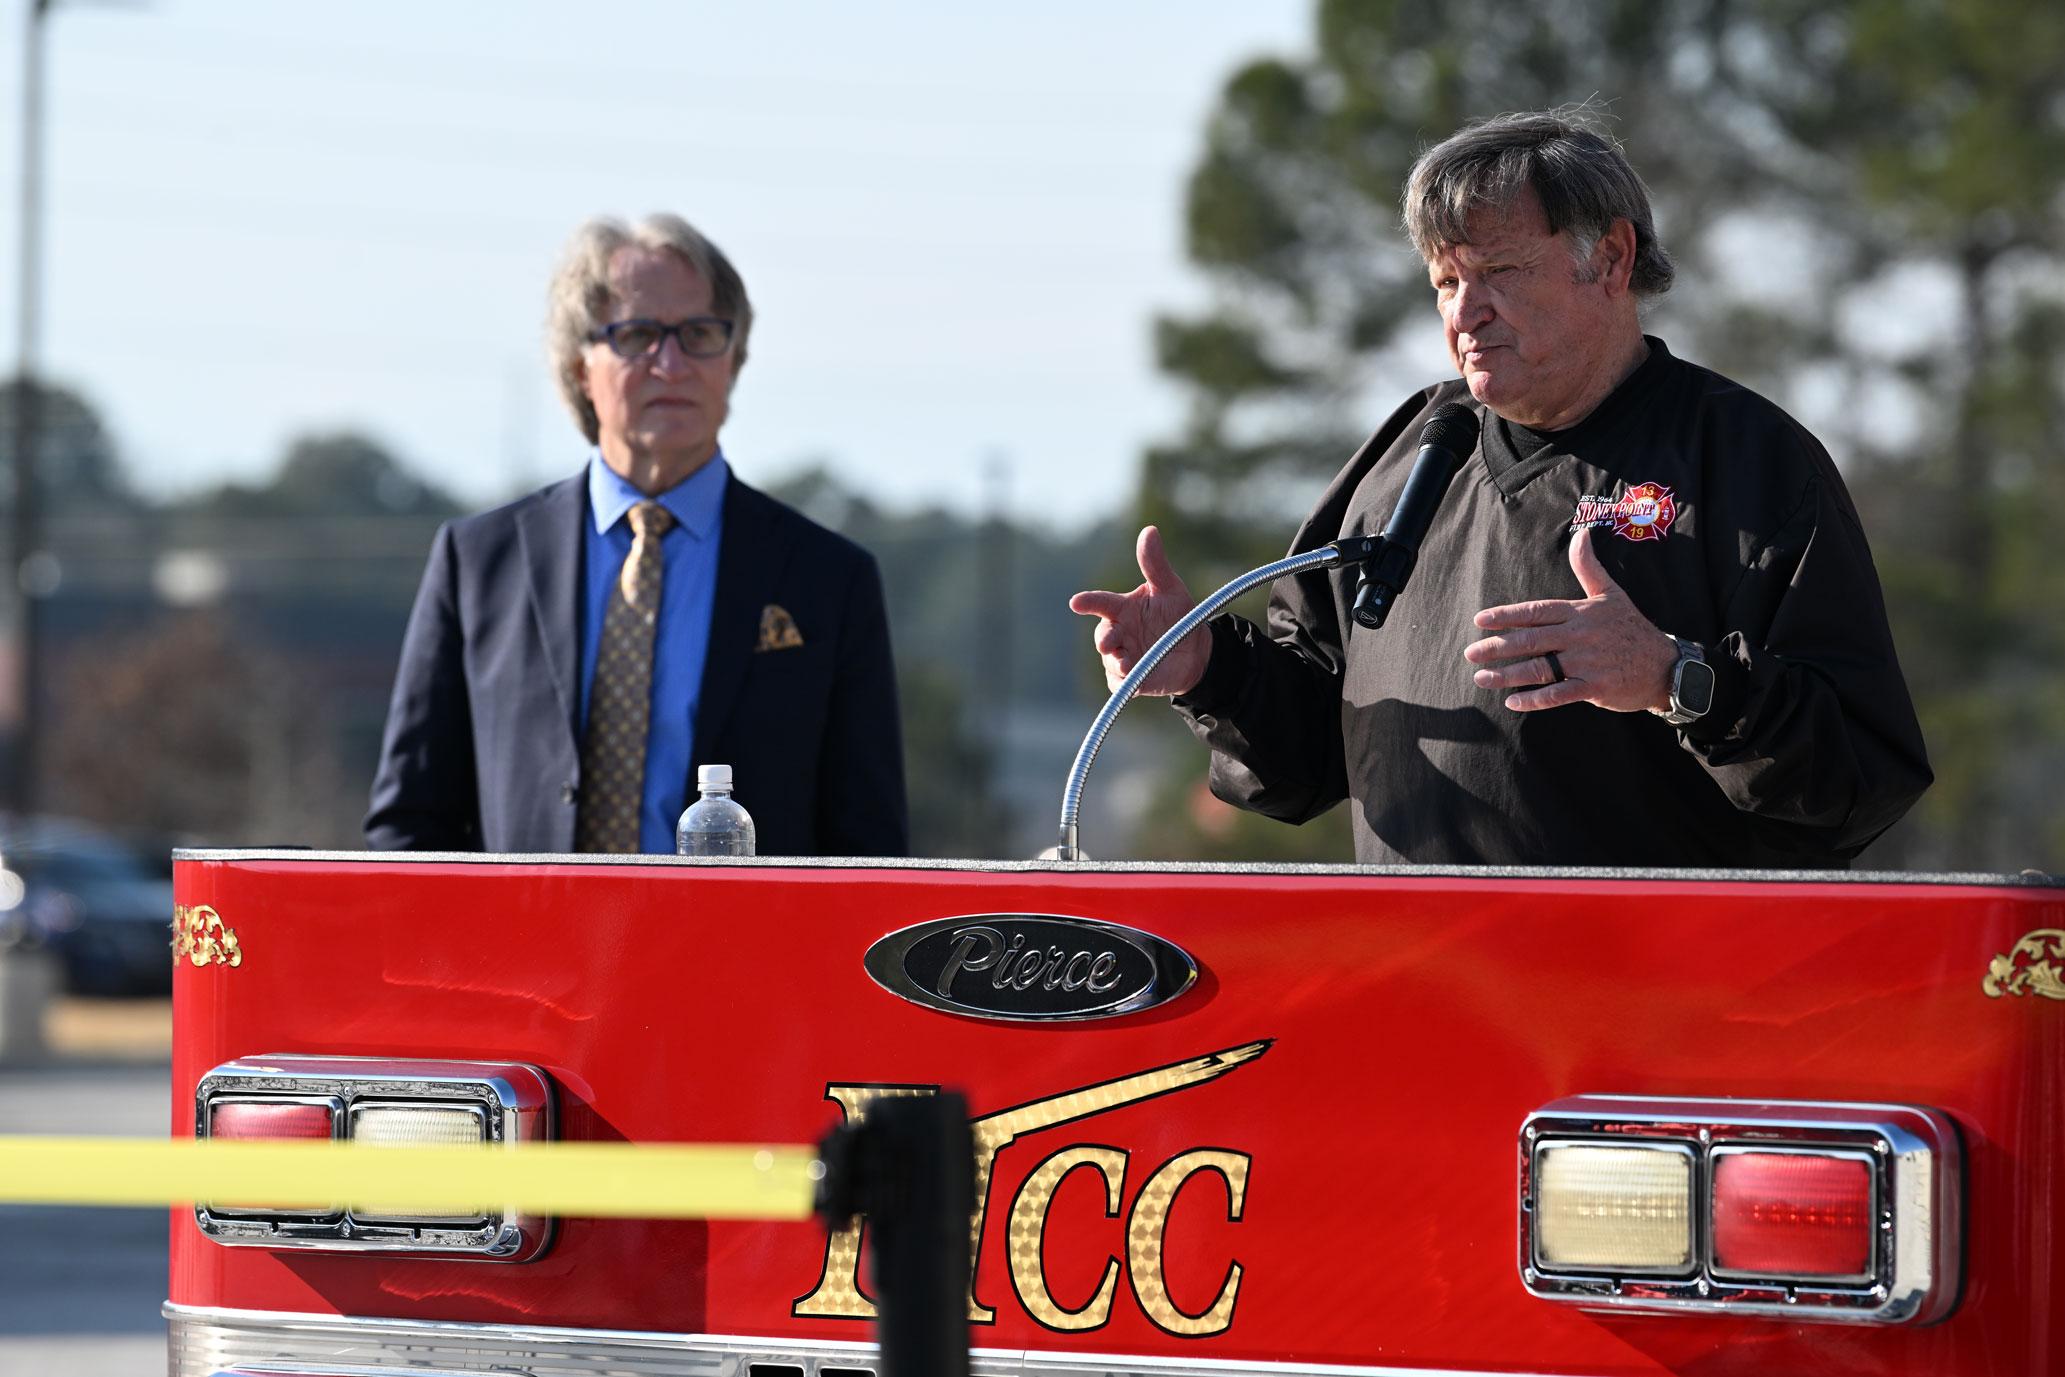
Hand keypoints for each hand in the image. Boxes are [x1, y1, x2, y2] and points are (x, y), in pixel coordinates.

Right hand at [1067, 525, 1208, 695]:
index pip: (1101, 603)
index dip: (1088, 602)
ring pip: (1110, 662)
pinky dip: (1123, 683)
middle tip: (1109, 643)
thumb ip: (1155, 564)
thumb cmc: (1178, 615)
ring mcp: (1122, 656)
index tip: (1076, 603)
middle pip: (1102, 636)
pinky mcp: (1130, 680)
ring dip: (1116, 663)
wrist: (1195, 651)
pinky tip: (1131, 681)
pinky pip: (1119, 684)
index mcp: (1122, 609)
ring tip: (1128, 664)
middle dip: (1104, 640)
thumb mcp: (1169, 588)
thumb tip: (1149, 530)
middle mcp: (1118, 632)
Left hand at [1464, 526, 1675, 712]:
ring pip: (1540, 668)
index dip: (1507, 616)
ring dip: (1508, 675)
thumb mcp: (1611, 594)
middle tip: (1470, 653)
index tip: (1480, 621)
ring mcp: (1587, 663)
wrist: (1666, 666)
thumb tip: (1581, 533)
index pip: (1537, 612)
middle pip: (1532, 641)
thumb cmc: (1632, 628)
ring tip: (1482, 678)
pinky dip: (1535, 700)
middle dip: (1498, 647)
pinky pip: (1558, 694)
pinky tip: (1512, 702)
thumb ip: (1589, 567)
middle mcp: (1580, 636)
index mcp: (1580, 613)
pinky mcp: (1594, 687)